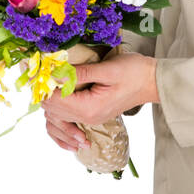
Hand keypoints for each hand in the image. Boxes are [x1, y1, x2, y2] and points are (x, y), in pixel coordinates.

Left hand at [42, 53, 158, 130]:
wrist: (152, 82)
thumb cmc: (134, 72)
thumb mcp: (107, 69)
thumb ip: (79, 73)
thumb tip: (54, 73)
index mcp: (89, 108)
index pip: (55, 101)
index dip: (44, 85)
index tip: (41, 68)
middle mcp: (87, 118)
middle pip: (52, 111)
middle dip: (44, 93)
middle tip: (41, 72)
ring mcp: (90, 119)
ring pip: (57, 121)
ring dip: (48, 105)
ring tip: (45, 86)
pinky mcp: (92, 116)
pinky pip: (67, 125)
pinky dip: (57, 125)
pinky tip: (53, 118)